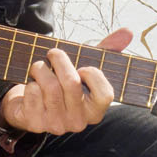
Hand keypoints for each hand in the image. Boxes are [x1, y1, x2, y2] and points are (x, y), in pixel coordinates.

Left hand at [0, 28, 133, 135]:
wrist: (28, 106)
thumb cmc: (61, 85)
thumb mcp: (84, 69)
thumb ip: (106, 51)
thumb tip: (128, 31)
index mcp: (95, 111)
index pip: (105, 94)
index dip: (92, 75)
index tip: (81, 68)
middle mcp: (78, 122)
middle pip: (72, 82)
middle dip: (60, 59)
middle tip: (53, 53)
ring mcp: (56, 125)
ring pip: (49, 85)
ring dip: (40, 68)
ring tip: (38, 67)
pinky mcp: (35, 123)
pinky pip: (32, 93)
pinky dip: (28, 82)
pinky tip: (31, 87)